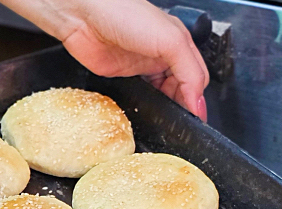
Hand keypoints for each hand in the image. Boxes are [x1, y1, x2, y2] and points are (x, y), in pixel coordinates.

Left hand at [1, 0, 208, 119]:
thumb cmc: (126, 13)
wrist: (84, 15)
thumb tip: (197, 99)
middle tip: (181, 122)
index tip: (196, 117)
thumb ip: (189, 70)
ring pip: (159, 94)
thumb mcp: (171, 39)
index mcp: (178, 43)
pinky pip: (135, 96)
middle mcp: (160, 55)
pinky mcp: (119, 76)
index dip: (196, 99)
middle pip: (180, 88)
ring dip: (164, 108)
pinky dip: (142, 106)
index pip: (196, 77)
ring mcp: (139, 67)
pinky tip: (144, 112)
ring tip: (165, 121)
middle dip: (183, 106)